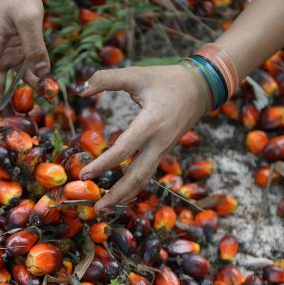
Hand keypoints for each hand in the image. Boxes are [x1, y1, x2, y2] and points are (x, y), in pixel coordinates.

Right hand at [0, 0, 49, 140]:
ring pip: (4, 85)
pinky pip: (23, 74)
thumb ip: (36, 47)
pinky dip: (33, 84)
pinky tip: (46, 91)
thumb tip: (42, 77)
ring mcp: (3, 55)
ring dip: (14, 100)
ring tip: (22, 120)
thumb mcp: (30, 17)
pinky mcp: (16, 52)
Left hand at [77, 65, 206, 212]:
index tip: (84, 175)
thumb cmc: (167, 79)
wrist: (202, 87)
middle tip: (96, 210)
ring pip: (143, 179)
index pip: (124, 149)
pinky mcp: (163, 151)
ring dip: (124, 196)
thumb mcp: (137, 74)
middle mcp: (159, 141)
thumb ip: (107, 79)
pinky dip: (132, 186)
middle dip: (116, 195)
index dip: (103, 164)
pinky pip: (147, 173)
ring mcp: (163, 149)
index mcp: (151, 122)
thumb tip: (81, 89)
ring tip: (104, 209)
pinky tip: (118, 194)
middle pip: (137, 176)